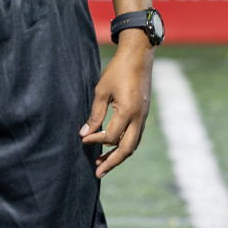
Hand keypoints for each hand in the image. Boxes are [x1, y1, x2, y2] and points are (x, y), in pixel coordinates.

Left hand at [80, 38, 153, 178]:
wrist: (139, 55)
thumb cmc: (118, 70)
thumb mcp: (102, 90)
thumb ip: (95, 114)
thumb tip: (85, 134)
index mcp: (128, 111)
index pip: (110, 136)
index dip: (96, 141)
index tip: (83, 139)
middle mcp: (139, 117)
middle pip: (127, 149)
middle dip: (112, 162)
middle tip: (97, 173)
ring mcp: (144, 116)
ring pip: (133, 144)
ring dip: (119, 155)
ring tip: (103, 163)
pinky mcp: (144, 113)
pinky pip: (136, 135)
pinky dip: (125, 144)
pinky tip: (114, 146)